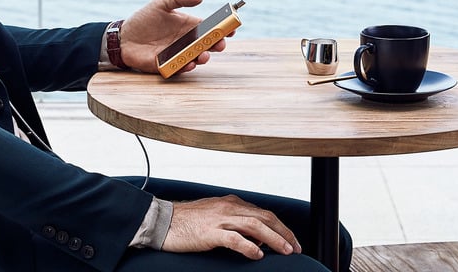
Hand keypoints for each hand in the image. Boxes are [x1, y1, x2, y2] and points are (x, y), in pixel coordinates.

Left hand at [119, 0, 228, 73]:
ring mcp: (178, 54)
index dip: (222, 28)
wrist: (123, 36)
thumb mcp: (161, 3)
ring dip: (203, 58)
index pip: (209, 27)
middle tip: (220, 44)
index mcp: (188, 25)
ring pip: (196, 58)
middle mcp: (186, 41)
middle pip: (207, 44)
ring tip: (203, 56)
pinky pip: (180, 68)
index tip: (232, 28)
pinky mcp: (168, 66)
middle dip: (217, 45)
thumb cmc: (143, 18)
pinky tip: (189, 64)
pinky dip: (186, 67)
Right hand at [162, 195, 301, 259]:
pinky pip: (233, 238)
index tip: (290, 239)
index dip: (280, 226)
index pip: (263, 213)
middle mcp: (228, 208)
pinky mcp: (210, 232)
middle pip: (264, 217)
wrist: (162, 220)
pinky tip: (258, 254)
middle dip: (284, 232)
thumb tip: (256, 237)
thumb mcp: (214, 216)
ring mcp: (219, 219)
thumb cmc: (187, 221)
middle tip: (295, 247)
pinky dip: (248, 246)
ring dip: (274, 239)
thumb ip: (234, 222)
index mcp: (231, 203)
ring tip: (286, 250)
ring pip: (255, 226)